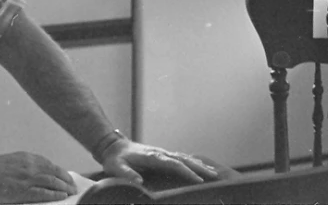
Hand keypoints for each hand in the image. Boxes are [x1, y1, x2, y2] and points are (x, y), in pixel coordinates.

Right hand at [0, 151, 76, 203]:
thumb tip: (35, 173)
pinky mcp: (23, 191)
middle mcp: (30, 165)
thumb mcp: (10, 162)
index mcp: (26, 158)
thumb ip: (24, 165)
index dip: (61, 172)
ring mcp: (27, 178)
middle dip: (66, 180)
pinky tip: (62, 197)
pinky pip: (43, 193)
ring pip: (52, 182)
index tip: (67, 177)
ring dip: (64, 188)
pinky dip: (55, 195)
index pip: (50, 164)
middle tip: (74, 187)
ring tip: (71, 193)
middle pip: (55, 172)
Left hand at [101, 139, 218, 185]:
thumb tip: (139, 182)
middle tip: (214, 176)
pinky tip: (201, 166)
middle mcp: (160, 153)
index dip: (186, 171)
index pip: (173, 164)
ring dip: (198, 165)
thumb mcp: (116, 167)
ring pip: (184, 158)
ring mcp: (161, 153)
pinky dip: (192, 162)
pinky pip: (180, 159)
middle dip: (199, 168)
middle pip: (183, 160)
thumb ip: (127, 174)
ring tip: (213, 172)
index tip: (198, 179)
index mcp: (152, 156)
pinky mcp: (161, 155)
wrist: (113, 146)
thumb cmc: (115, 159)